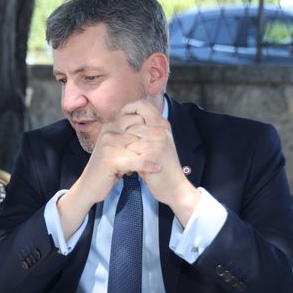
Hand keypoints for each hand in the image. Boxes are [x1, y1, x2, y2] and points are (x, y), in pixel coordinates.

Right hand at [72, 111, 161, 206]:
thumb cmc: (107, 166)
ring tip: (154, 164)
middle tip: (155, 154)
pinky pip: (136, 160)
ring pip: (140, 146)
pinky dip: (148, 165)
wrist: (89, 185)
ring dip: (148, 156)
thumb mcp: (116, 146)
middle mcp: (109, 130)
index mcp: (111, 124)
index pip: (138, 117)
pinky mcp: (110, 159)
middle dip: (149, 143)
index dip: (149, 129)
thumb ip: (129, 134)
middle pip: (140, 131)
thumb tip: (150, 125)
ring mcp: (108, 144)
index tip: (156, 140)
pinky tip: (157, 169)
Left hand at [121, 100, 199, 223]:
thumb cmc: (162, 166)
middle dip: (122, 132)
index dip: (128, 108)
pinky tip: (128, 168)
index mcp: (163, 124)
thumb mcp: (156, 143)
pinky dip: (125, 159)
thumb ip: (145, 129)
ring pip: (128, 136)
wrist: (174, 188)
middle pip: (132, 120)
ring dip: (123, 148)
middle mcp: (161, 130)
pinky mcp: (151, 155)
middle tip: (118, 143)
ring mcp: (157, 142)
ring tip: (126, 158)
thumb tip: (124, 116)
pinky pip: (129, 151)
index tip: (119, 117)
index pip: (142, 105)